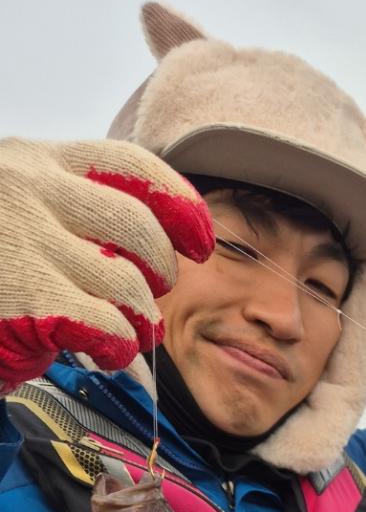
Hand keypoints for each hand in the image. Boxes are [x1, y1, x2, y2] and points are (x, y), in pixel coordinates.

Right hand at [0, 138, 213, 392]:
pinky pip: (106, 324)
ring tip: (124, 333)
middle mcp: (31, 190)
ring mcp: (25, 241)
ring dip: (138, 319)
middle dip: (159, 271)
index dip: (179, 205)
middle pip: (140, 229)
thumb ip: (75, 213)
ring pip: (126, 283)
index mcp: (36, 161)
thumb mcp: (20, 210)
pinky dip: (115, 344)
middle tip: (148, 299)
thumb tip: (154, 246)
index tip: (200, 241)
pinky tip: (101, 350)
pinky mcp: (26, 295)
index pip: (131, 167)